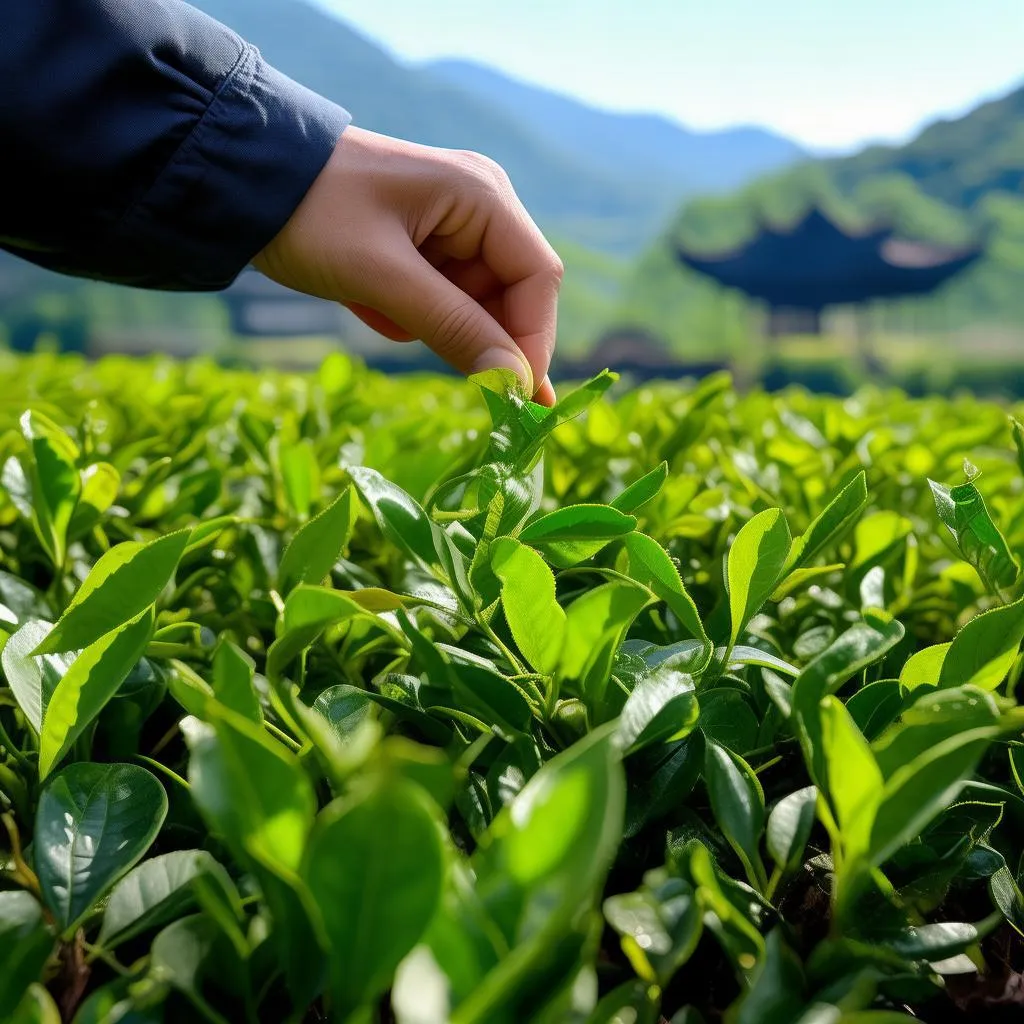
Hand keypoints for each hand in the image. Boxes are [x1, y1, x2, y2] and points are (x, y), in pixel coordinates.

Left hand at [253, 126, 561, 404]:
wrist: (241, 180)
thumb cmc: (312, 214)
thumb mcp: (382, 276)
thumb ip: (453, 327)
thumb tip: (515, 384)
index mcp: (482, 195)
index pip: (537, 278)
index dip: (531, 341)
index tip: (510, 398)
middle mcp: (479, 208)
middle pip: (510, 296)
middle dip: (473, 334)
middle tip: (427, 358)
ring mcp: (452, 229)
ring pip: (472, 307)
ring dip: (429, 325)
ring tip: (374, 308)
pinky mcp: (425, 249)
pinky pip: (440, 303)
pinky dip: (407, 316)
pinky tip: (366, 303)